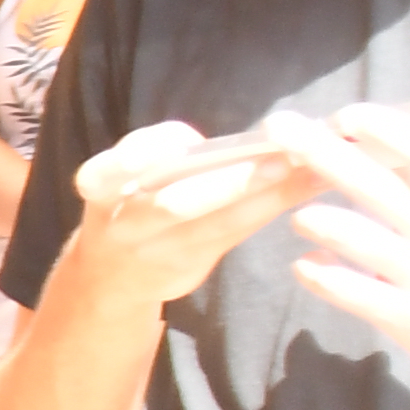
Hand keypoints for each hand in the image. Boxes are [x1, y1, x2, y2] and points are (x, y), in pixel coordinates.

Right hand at [61, 118, 327, 320]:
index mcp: (98, 188)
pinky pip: (234, 235)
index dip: (137, 157)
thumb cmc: (129, 205)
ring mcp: (156, 251)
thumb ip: (166, 152)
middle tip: (281, 160)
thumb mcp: (123, 175)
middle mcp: (122, 223)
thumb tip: (248, 132)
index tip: (186, 143)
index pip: (107, 170)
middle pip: (173, 205)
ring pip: (216, 225)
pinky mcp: (187, 269)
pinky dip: (272, 207)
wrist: (111, 276)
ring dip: (266, 197)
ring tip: (311, 173)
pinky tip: (308, 188)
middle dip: (230, 182)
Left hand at [291, 106, 409, 335]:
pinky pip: (374, 302)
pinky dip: (337, 282)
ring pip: (382, 248)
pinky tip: (303, 265)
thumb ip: (401, 184)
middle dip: (338, 162)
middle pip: (389, 194)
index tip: (348, 115)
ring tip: (299, 217)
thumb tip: (359, 132)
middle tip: (284, 130)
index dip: (391, 136)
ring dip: (338, 228)